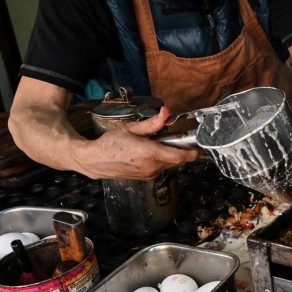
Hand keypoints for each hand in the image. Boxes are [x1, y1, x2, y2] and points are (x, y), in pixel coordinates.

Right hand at [75, 107, 199, 179]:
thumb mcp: (131, 128)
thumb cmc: (111, 143)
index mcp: (150, 153)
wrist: (95, 160)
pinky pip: (160, 169)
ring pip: (169, 165)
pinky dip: (161, 161)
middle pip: (177, 160)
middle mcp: (152, 167)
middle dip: (179, 150)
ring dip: (169, 156)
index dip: (191, 152)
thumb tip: (167, 113)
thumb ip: (152, 123)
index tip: (197, 146)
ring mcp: (149, 174)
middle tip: (172, 139)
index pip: (180, 157)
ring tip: (156, 145)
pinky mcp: (145, 178)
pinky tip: (149, 153)